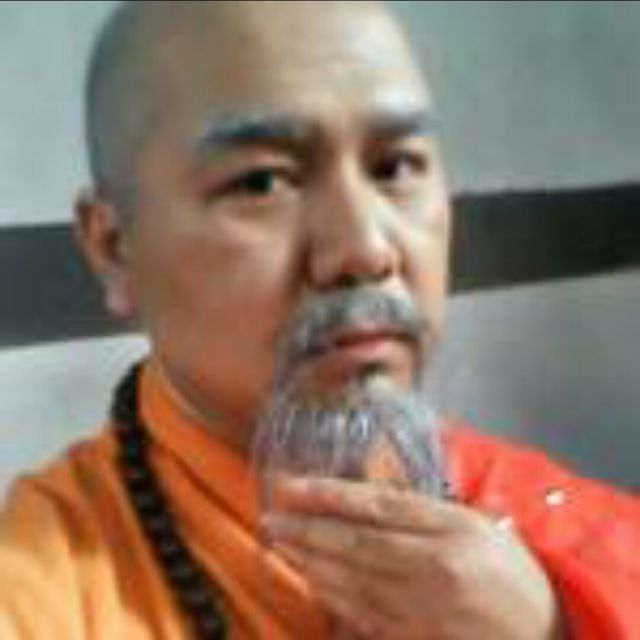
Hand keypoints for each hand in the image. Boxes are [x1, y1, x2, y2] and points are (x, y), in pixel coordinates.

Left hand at [264, 477, 564, 639]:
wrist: (544, 630)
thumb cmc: (509, 567)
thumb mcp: (476, 521)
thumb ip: (422, 508)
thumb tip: (366, 495)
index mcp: (452, 528)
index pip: (378, 506)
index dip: (330, 495)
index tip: (292, 485)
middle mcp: (435, 566)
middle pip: (356, 543)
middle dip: (307, 529)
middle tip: (272, 516)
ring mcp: (424, 607)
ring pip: (352, 580)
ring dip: (310, 561)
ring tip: (280, 543)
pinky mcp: (417, 637)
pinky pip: (363, 615)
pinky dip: (331, 596)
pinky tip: (310, 580)